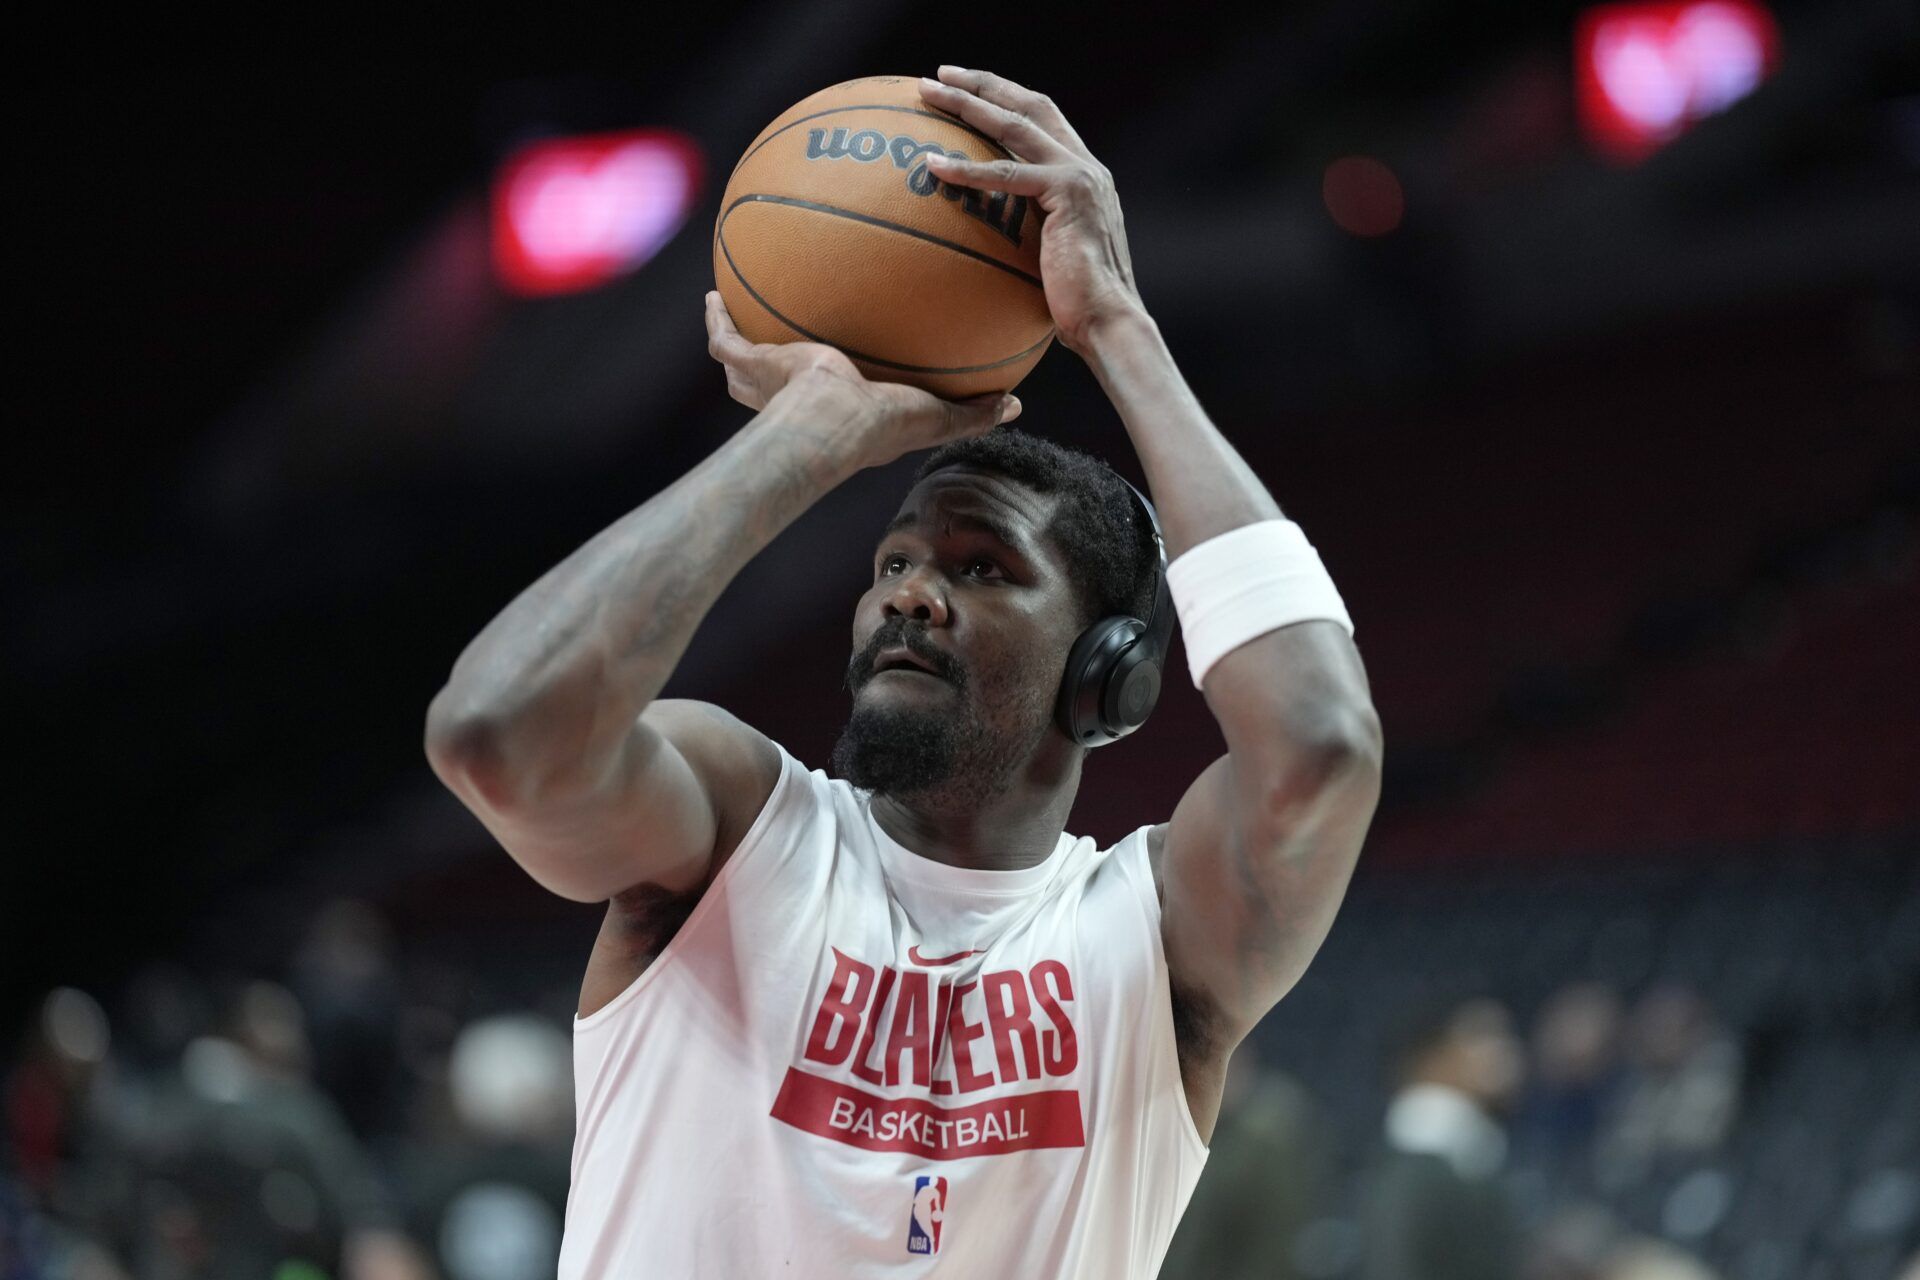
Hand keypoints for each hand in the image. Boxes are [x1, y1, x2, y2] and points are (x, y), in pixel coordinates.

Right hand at [704, 291, 1020, 469]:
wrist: (832, 420)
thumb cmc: (882, 425)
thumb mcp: (938, 417)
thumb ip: (973, 411)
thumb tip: (1015, 405)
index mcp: (839, 408)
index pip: (836, 393)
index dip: (839, 381)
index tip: (847, 367)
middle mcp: (796, 399)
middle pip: (779, 382)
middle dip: (776, 362)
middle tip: (783, 336)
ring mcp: (767, 383)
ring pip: (742, 361)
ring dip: (739, 339)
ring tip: (737, 309)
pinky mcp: (749, 364)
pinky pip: (723, 338)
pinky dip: (716, 318)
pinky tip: (714, 293)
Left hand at [917, 67, 1142, 353]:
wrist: (1108, 322)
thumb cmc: (1076, 307)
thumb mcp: (1051, 260)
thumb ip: (1030, 236)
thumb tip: (989, 247)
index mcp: (1084, 175)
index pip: (1043, 119)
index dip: (1005, 98)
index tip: (966, 88)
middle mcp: (1085, 166)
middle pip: (1029, 106)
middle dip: (982, 84)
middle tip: (938, 76)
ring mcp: (1079, 176)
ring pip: (1014, 125)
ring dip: (967, 104)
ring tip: (926, 94)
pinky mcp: (1067, 194)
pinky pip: (1006, 173)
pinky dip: (966, 168)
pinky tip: (932, 166)